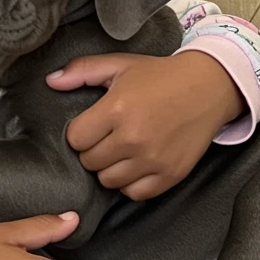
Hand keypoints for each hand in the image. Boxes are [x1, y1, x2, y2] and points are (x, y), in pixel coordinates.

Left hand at [47, 51, 244, 199]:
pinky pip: (135, 194)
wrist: (209, 87)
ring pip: (109, 181)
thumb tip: (51, 81)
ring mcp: (153, 160)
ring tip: (121, 149)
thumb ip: (81, 71)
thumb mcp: (119, 65)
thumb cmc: (160, 75)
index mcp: (117, 109)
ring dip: (110, 168)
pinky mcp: (170, 175)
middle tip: (107, 136)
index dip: (80, 132)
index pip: (76, 139)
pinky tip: (136, 163)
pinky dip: (132, 183)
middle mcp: (133, 138)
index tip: (92, 124)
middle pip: (90, 162)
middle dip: (93, 150)